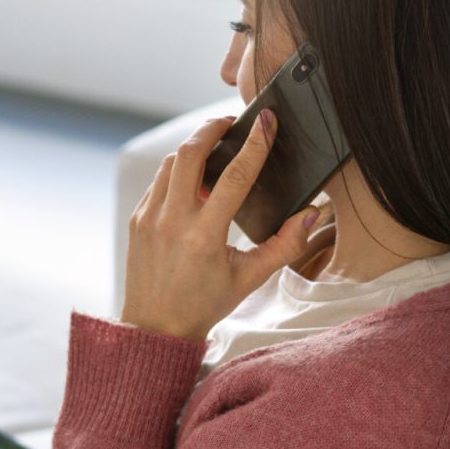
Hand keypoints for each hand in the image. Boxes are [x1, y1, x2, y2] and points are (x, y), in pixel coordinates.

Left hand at [120, 110, 320, 340]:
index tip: (266, 121)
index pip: (235, 177)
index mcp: (204, 236)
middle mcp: (173, 222)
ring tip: (215, 147)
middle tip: (232, 123)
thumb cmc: (204, 304)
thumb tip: (312, 214)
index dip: (254, 144)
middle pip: (190, 153)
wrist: (155, 327)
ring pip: (171, 162)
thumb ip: (284, 245)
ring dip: (193, 148)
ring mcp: (149, 218)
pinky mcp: (137, 219)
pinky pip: (159, 182)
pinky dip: (177, 172)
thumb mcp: (250, 278)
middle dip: (212, 128)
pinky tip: (194, 178)